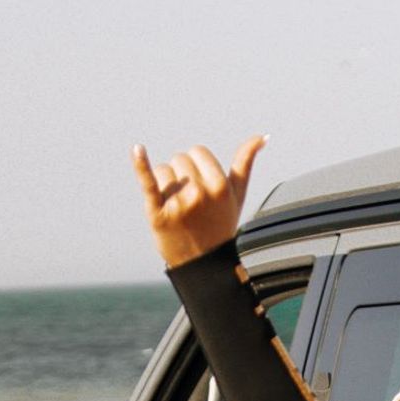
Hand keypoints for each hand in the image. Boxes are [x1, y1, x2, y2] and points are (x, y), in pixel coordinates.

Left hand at [131, 136, 266, 268]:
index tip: (202, 188)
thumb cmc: (220, 225)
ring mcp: (178, 204)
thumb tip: (262, 137)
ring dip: (165, 184)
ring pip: (163, 170)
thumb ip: (245, 163)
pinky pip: (148, 182)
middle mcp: (199, 193)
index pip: (197, 151)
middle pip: (179, 159)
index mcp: (219, 185)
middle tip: (189, 202)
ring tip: (176, 207)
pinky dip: (140, 165)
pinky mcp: (157, 213)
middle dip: (182, 175)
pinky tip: (137, 149)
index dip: (197, 167)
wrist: (202, 264)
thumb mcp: (236, 195)